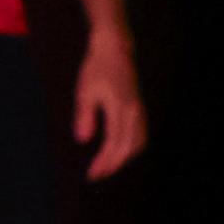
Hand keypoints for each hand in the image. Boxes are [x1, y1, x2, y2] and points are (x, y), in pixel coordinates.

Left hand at [72, 33, 148, 178]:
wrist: (115, 49)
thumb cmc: (96, 68)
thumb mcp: (85, 91)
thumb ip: (84, 116)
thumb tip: (83, 140)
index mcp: (120, 108)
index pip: (113, 143)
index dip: (104, 161)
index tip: (92, 174)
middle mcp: (134, 112)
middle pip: (127, 147)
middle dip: (113, 164)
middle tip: (96, 175)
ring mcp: (139, 110)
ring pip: (138, 143)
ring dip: (123, 157)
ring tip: (107, 166)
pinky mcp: (139, 107)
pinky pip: (140, 134)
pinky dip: (132, 147)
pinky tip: (120, 151)